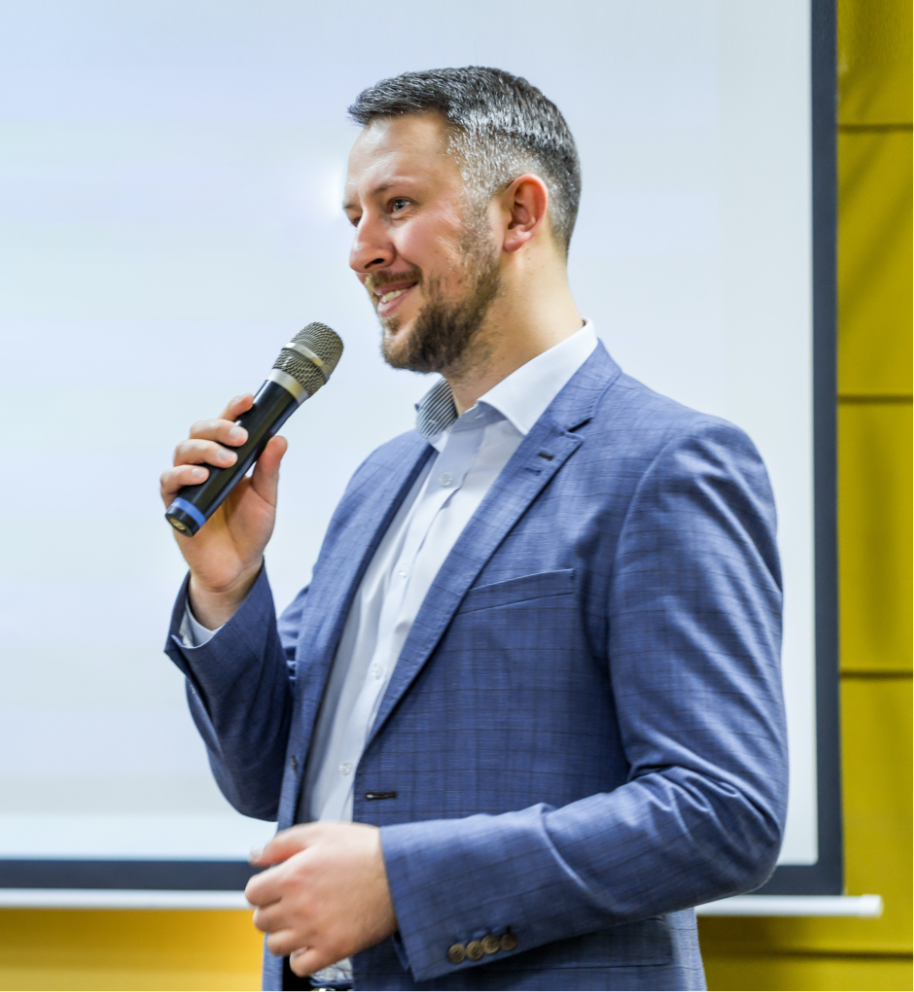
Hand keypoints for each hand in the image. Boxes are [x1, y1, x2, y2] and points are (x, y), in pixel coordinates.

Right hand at [159, 393, 287, 627]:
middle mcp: (203, 464)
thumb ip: (269, 469)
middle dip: (219, 428)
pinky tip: (202, 476)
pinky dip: (183, 474)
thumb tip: (279, 438)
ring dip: (204, 450)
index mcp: (227, 457)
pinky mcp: (174, 503)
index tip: (249, 399)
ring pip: (183, 451)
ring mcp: (187, 482)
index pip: (226, 425)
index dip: (234, 409)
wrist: (237, 566)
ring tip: (227, 460)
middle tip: (240, 437)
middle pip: (199, 431)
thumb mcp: (266, 497)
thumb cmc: (250, 529)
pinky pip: (169, 481)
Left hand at [246, 822, 397, 977]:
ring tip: (300, 920)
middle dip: (271, 908)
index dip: (263, 886)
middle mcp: (299, 906)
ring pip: (275, 945)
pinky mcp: (333, 949)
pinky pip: (299, 967)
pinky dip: (300, 957)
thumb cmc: (364, 850)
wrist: (400, 872)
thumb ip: (282, 843)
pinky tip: (310, 940)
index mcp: (293, 876)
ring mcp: (315, 931)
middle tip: (290, 900)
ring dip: (283, 933)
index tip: (275, 885)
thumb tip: (254, 855)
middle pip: (260, 920)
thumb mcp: (321, 832)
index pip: (252, 893)